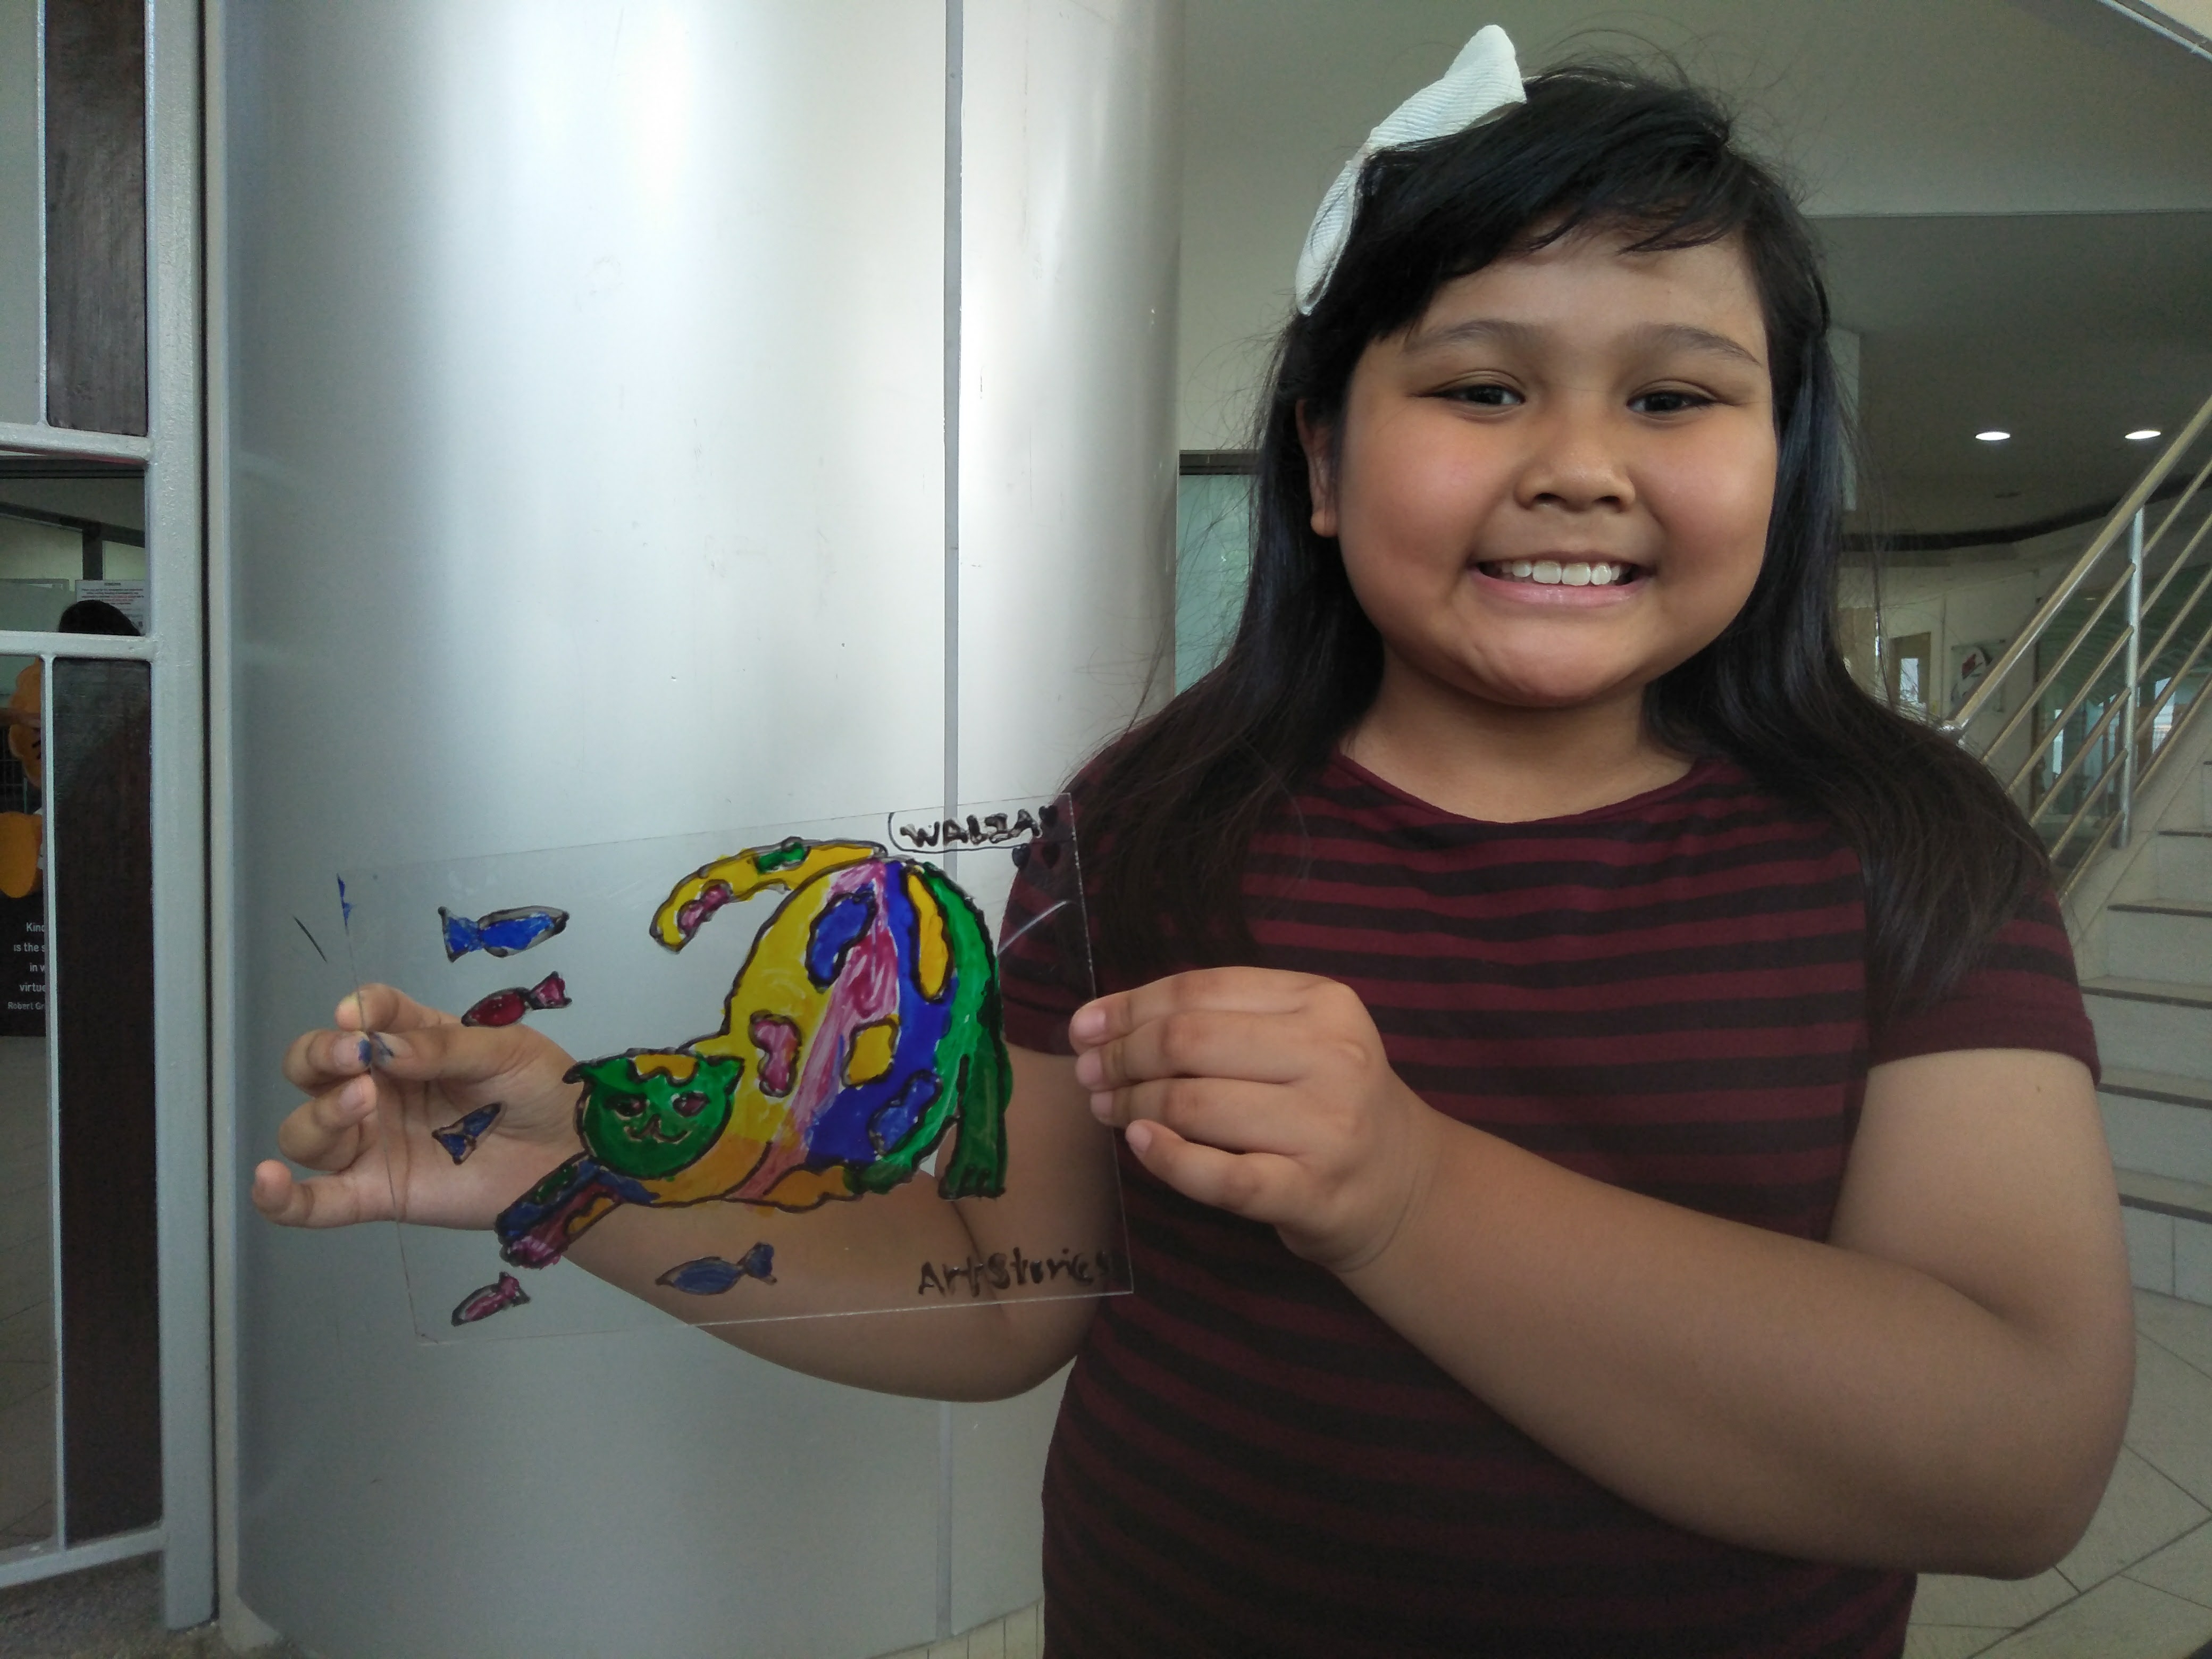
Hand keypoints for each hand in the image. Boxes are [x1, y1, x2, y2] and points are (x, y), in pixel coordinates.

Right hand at [253, 983, 583, 1231]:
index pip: (365, 1014)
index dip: (358, 1010)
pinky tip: (268, 1182)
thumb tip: (379, 1047)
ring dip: (319, 1113)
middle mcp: (380, 1090)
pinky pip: (315, 1202)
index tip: (361, 1016)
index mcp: (412, 1042)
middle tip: (353, 1056)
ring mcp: (373, 1143)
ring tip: (362, 1102)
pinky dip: (280, 1197)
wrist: (574, 1157)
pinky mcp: (376, 1193)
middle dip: (317, 1055)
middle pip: (311, 1069)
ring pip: (306, 1130)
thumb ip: (442, 1047)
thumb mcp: (504, 1051)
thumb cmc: (542, 1092)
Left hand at [1069, 968, 1443, 1273]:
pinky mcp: (1314, 1193)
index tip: (1086, 1026)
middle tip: (1090, 1074)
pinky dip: (1167, 1159)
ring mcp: (1328, 1127)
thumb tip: (1101, 1022)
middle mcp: (1334, 1056)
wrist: (1403, 1186)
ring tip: (1108, 1109)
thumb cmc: (1326, 1102)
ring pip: (1195, 1106)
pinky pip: (1219, 1176)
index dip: (1130, 1006)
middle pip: (1190, 1043)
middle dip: (1123, 1056)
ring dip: (1133, 1106)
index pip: (1203, 990)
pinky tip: (1140, 1144)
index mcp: (1324, 1002)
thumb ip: (1218, 1020)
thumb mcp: (1297, 1038)